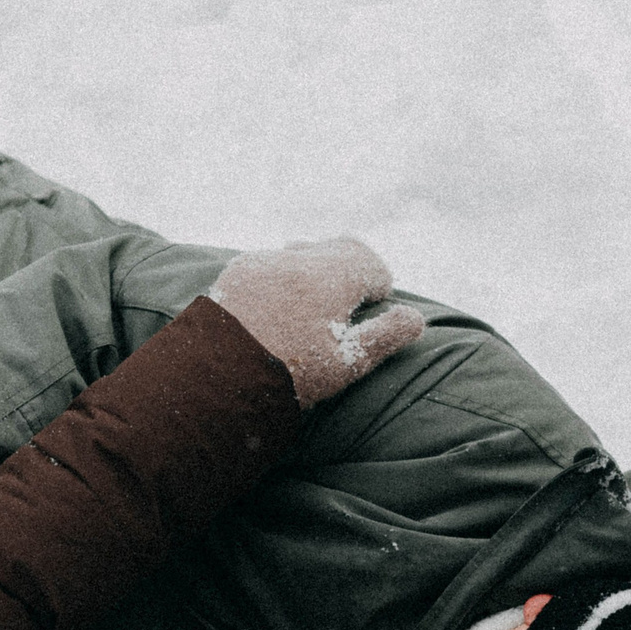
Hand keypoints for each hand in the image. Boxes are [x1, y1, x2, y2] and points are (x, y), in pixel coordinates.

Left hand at [206, 237, 426, 406]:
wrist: (214, 381)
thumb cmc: (288, 375)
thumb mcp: (346, 363)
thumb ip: (385, 336)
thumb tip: (416, 317)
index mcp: (327, 277)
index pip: (368, 261)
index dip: (379, 282)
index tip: (378, 302)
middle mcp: (295, 259)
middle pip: (338, 248)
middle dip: (353, 270)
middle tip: (354, 301)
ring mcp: (262, 262)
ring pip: (304, 252)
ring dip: (319, 269)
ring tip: (318, 305)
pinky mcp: (236, 272)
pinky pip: (272, 262)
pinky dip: (286, 276)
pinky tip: (280, 308)